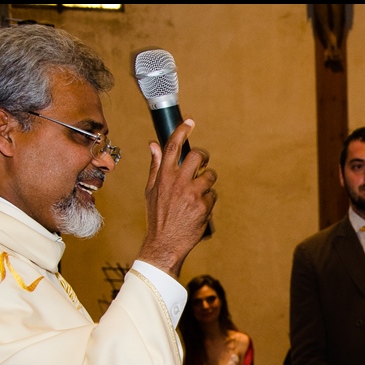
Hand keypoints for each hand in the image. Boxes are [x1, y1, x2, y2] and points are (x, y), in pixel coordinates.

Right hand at [138, 119, 217, 277]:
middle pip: (197, 156)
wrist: (165, 243)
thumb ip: (155, 166)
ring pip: (209, 176)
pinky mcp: (203, 206)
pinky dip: (208, 200)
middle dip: (203, 157)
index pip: (172, 147)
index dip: (182, 131)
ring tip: (199, 192)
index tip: (190, 122)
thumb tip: (153, 144)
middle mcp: (177, 182)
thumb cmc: (157, 216)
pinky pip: (212, 195)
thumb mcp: (151, 190)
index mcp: (163, 177)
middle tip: (202, 163)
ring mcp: (192, 194)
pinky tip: (199, 209)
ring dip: (208, 181)